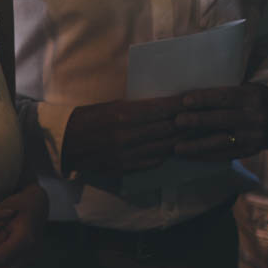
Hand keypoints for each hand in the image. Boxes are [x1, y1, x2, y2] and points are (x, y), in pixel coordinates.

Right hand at [59, 95, 187, 176]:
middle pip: (167, 129)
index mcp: (123, 114)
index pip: (161, 109)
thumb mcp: (111, 106)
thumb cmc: (87, 118)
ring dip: (181, 140)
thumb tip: (163, 107)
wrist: (65, 143)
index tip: (194, 100)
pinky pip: (154, 161)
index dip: (180, 105)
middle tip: (202, 117)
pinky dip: (165, 154)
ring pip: (164, 147)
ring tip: (194, 133)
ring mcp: (128, 154)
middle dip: (187, 122)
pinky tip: (173, 148)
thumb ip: (137, 108)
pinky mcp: (125, 167)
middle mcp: (128, 135)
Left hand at [172, 82, 267, 161]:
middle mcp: (255, 116)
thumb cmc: (252, 100)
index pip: (225, 96)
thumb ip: (222, 95)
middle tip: (177, 122)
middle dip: (199, 121)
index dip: (205, 98)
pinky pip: (226, 155)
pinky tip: (189, 157)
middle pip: (223, 119)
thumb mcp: (244, 89)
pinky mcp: (251, 151)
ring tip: (177, 149)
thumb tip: (185, 98)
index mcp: (251, 96)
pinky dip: (206, 156)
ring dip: (198, 146)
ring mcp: (254, 136)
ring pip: (223, 141)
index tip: (185, 100)